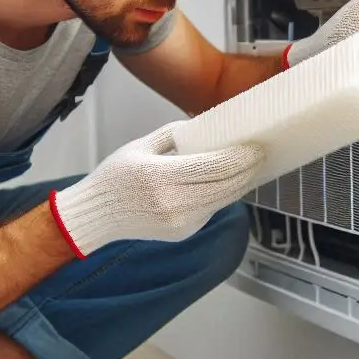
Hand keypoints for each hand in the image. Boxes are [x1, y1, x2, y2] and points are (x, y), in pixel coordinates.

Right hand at [49, 123, 264, 257]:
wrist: (97, 216)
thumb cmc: (115, 178)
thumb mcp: (140, 146)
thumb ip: (174, 134)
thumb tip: (205, 125)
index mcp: (161, 176)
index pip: (215, 167)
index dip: (241, 157)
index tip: (256, 146)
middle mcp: (173, 203)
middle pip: (226, 185)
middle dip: (248, 169)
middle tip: (260, 154)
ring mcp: (180, 221)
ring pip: (224, 200)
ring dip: (241, 183)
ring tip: (250, 167)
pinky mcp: (183, 232)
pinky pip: (211, 210)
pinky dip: (222, 195)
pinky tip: (228, 183)